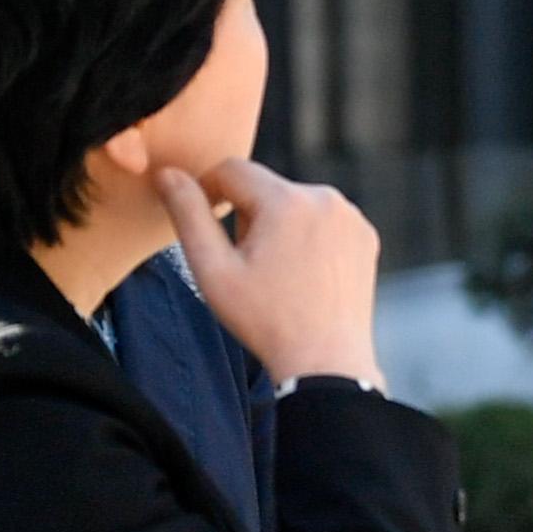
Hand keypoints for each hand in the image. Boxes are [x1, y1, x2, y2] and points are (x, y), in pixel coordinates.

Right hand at [160, 157, 385, 389]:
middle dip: (247, 217)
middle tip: (248, 266)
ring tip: (278, 274)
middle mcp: (324, 198)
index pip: (232, 170)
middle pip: (265, 188)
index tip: (204, 222)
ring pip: (294, 203)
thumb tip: (167, 174)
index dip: (208, 190)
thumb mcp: (214, 271)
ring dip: (278, 226)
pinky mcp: (365, 234)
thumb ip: (187, 215)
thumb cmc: (265, 321)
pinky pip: (322, 220)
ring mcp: (350, 216)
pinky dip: (307, 237)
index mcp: (286, 201)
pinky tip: (305, 276)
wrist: (326, 362)